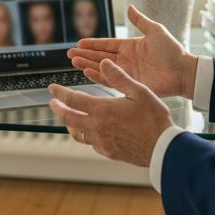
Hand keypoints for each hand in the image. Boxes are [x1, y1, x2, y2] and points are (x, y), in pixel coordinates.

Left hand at [49, 58, 173, 166]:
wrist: (162, 148)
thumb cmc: (154, 119)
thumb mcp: (139, 92)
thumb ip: (119, 77)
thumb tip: (104, 62)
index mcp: (102, 110)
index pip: (72, 100)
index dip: (59, 93)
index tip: (51, 88)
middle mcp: (96, 127)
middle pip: (67, 118)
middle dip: (58, 109)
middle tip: (53, 103)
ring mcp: (101, 142)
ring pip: (76, 134)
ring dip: (69, 124)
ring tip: (68, 118)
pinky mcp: (108, 152)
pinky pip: (91, 143)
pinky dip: (86, 135)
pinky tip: (91, 131)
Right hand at [68, 4, 198, 98]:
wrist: (183, 71)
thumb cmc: (172, 51)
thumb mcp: (155, 31)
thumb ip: (140, 20)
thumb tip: (129, 6)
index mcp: (129, 46)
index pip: (106, 44)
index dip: (93, 44)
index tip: (79, 42)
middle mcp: (125, 60)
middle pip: (100, 56)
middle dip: (84, 55)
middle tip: (69, 53)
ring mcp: (126, 73)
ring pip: (102, 68)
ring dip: (87, 65)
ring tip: (74, 61)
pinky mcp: (129, 84)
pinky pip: (110, 80)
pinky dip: (98, 76)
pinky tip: (87, 72)